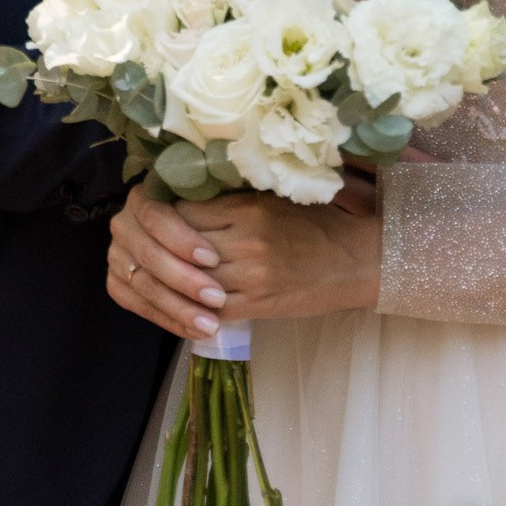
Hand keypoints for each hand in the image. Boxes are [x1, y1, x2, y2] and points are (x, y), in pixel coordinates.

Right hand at [108, 180, 231, 339]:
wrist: (190, 239)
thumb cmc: (208, 216)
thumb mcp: (208, 204)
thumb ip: (208, 209)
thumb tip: (226, 215)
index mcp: (142, 198)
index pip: (157, 218)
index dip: (182, 239)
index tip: (214, 259)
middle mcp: (123, 225)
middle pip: (150, 255)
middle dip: (185, 280)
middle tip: (218, 298)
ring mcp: (117, 257)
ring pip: (144, 286)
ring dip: (179, 308)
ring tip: (210, 325)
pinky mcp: (117, 285)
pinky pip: (141, 308)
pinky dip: (170, 322)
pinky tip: (195, 331)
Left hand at [175, 175, 382, 323]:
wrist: (355, 260)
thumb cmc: (316, 222)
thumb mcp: (272, 198)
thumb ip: (232, 199)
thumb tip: (187, 197)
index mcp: (247, 207)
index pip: (184, 212)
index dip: (165, 218)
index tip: (159, 219)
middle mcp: (245, 241)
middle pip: (182, 246)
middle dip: (163, 249)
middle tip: (151, 248)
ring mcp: (250, 275)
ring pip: (192, 280)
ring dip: (174, 281)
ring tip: (162, 276)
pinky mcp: (258, 304)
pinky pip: (211, 308)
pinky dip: (194, 307)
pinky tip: (186, 301)